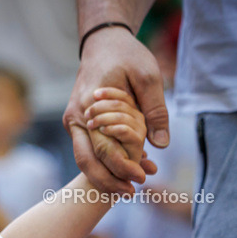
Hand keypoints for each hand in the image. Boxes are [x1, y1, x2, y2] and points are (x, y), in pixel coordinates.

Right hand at [64, 27, 168, 193]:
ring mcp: (74, 122)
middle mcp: (76, 118)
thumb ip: (156, 110)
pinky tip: (126, 169)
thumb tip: (162, 144)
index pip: (104, 148)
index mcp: (89, 106)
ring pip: (84, 159)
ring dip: (105, 175)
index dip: (122, 167)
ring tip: (129, 188)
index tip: (142, 178)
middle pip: (86, 161)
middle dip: (107, 181)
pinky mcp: (79, 125)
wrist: (103, 43)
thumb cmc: (126, 55)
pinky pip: (89, 150)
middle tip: (130, 193)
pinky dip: (105, 162)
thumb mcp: (149, 76)